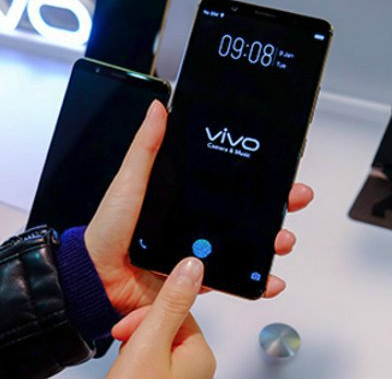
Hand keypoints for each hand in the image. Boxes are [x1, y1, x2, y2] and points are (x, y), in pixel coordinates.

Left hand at [85, 100, 313, 313]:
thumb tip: (158, 109)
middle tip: (293, 199)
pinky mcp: (196, 277)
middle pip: (244, 212)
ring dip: (270, 242)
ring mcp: (197, 250)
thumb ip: (146, 147)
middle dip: (275, 207)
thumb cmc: (109, 227)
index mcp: (181, 196)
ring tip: (282, 239)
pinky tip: (269, 280)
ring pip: (244, 245)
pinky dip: (255, 282)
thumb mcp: (130, 180)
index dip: (255, 177)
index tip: (278, 169)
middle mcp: (193, 222)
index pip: (227, 182)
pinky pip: (231, 279)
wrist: (97, 275)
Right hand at [106, 257, 214, 378]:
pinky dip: (133, 361)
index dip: (143, 314)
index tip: (125, 326)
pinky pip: (147, 359)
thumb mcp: (149, 342)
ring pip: (151, 342)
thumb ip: (169, 302)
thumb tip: (192, 267)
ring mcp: (179, 376)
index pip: (173, 309)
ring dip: (133, 347)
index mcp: (200, 353)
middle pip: (162, 324)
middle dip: (137, 331)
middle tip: (125, 348)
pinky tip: (124, 371)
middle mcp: (194, 366)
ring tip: (124, 365)